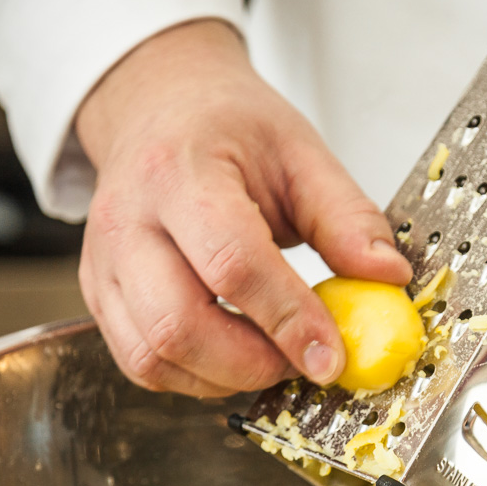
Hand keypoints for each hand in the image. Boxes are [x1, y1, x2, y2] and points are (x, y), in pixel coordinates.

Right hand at [76, 20, 410, 396]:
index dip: (287, 319)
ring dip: (223, 378)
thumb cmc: (228, 128)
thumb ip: (346, 216)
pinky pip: (141, 363)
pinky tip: (234, 354)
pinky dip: (193, 377)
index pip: (232, 263)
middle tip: (304, 361)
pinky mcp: (99, 296)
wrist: (159, 107)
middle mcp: (126, 222)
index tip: (332, 355)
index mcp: (178, 173)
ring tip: (273, 356)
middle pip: (177, 324)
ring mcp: (102, 264)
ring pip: (151, 356)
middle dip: (252, 363)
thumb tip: (387, 277)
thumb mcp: (300, 152)